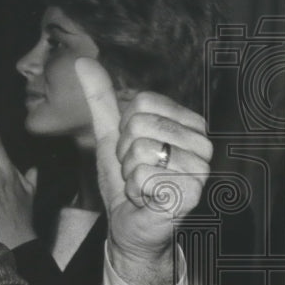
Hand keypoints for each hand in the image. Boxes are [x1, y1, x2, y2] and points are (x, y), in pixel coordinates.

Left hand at [76, 58, 211, 284]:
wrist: (130, 224)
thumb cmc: (125, 179)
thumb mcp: (109, 134)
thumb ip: (101, 97)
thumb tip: (83, 60)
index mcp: (187, 122)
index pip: (142, 101)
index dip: (124, 127)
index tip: (131, 148)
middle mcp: (201, 141)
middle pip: (140, 123)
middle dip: (125, 151)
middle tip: (136, 170)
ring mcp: (200, 167)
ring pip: (140, 149)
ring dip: (130, 172)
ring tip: (143, 184)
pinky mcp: (191, 192)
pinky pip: (143, 176)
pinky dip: (135, 190)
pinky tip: (148, 199)